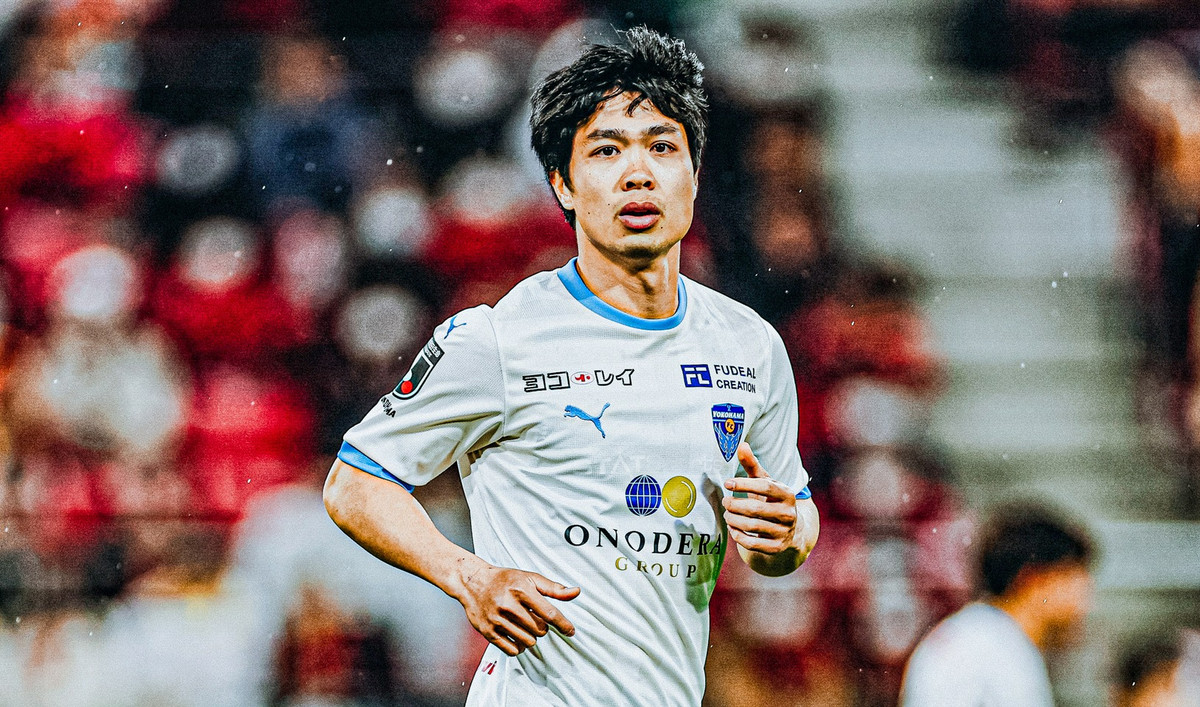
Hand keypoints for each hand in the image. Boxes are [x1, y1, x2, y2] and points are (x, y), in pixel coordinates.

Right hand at [455, 560, 579, 656]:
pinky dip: (519, 647)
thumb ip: (553, 588)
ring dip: (531, 637)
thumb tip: (576, 592)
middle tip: (534, 618)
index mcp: (521, 590)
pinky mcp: (487, 632)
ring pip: (528, 641)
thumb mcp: (529, 578)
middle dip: (542, 627)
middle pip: (539, 630)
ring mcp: (497, 619)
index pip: (549, 613)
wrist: (473, 582)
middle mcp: (508, 605)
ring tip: (525, 626)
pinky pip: (511, 650)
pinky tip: (517, 637)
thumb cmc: (504, 580)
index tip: (570, 631)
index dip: (563, 624)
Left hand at [722, 442, 797, 554]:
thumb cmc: (772, 500)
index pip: (765, 487)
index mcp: (787, 494)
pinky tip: (732, 528)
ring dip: (733, 520)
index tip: (727, 483)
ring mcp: (784, 532)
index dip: (744, 484)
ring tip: (727, 514)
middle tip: (725, 501)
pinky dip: (737, 536)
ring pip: (752, 526)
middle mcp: (789, 514)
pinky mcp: (776, 548)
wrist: (792, 531)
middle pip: (755, 509)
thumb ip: (752, 465)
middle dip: (734, 505)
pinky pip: (752, 544)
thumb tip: (741, 444)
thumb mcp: (765, 482)